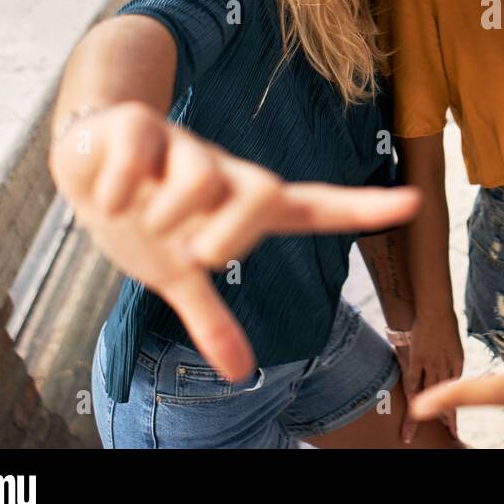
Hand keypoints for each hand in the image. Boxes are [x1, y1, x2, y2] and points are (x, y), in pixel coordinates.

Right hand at [49, 101, 419, 382]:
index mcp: (245, 203)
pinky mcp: (138, 130)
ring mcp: (184, 148)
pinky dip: (118, 191)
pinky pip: (137, 161)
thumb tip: (240, 373)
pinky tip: (109, 196)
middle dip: (229, 235)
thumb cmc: (148, 213)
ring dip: (168, 215)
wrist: (88, 149)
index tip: (414, 201)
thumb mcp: (177, 271)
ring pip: (201, 178)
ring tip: (144, 219)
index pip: (317, 207)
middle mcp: (224, 173)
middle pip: (262, 194)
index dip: (364, 208)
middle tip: (197, 254)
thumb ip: (211, 319)